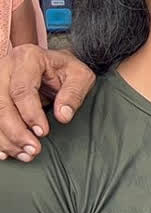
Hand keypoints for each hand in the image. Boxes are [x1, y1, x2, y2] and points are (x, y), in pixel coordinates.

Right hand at [0, 46, 93, 160]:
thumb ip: (74, 94)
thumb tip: (63, 116)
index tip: (43, 132)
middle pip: (1, 103)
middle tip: (33, 150)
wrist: (52, 64)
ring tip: (24, 154)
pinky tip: (4, 152)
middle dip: (15, 131)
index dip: (30, 114)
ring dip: (4, 139)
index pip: (22, 89)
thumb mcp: (80, 76)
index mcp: (28, 58)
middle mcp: (5, 67)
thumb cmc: (66, 70)